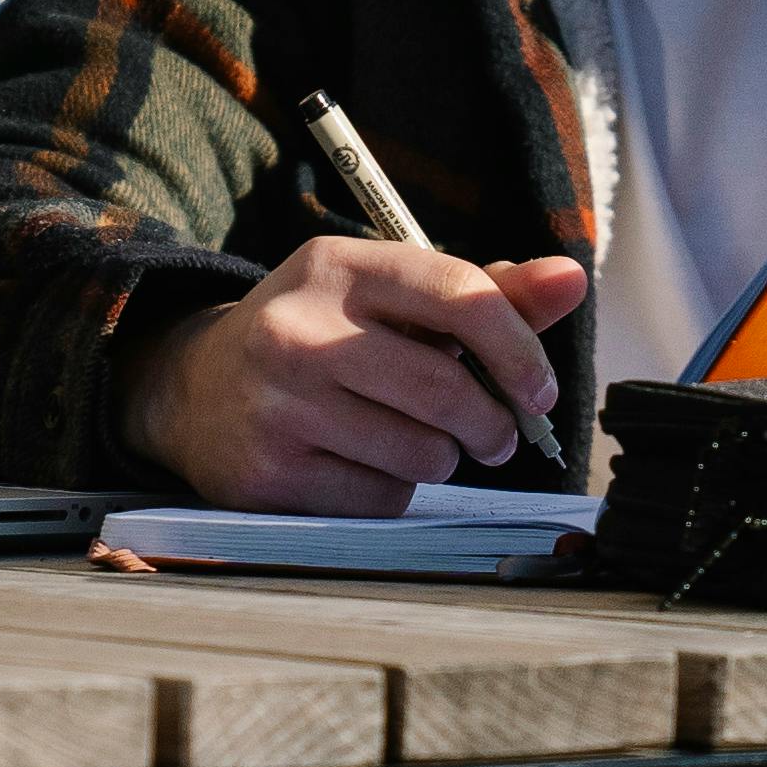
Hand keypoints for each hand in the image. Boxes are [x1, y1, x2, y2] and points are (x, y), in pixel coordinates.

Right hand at [115, 238, 588, 515]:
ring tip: (415, 443)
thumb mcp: (385, 296)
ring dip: (440, 459)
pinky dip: (393, 492)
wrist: (194, 389)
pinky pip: (381, 499)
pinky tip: (362, 465)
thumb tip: (572, 278)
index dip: (518, 348)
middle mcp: (300, 329)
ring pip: (422, 453)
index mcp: (339, 267)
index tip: (537, 389)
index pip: (458, 294)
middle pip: (447, 389)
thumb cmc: (318, 337)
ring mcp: (278, 405)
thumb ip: (483, 292)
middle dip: (491, 423)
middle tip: (493, 434)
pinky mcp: (268, 473)